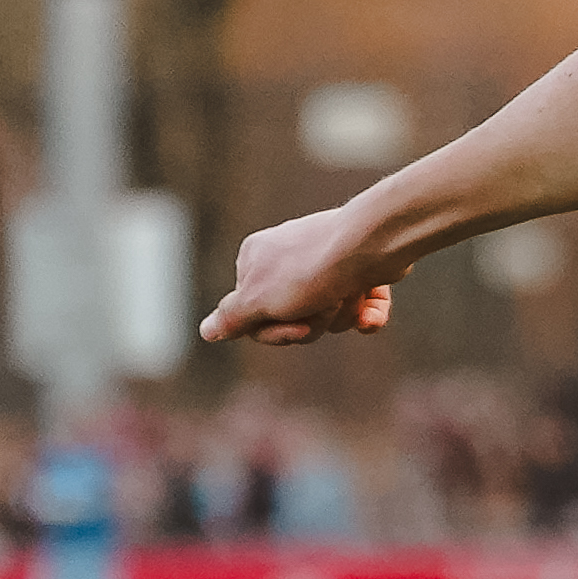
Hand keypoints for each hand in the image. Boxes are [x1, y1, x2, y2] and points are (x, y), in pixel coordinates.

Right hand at [202, 204, 397, 347]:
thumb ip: (232, 317)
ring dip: (341, 314)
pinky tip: (370, 315)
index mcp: (255, 260)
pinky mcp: (359, 270)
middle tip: (324, 303)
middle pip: (294, 319)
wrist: (371, 245)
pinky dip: (368, 314)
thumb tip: (206, 331)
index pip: (255, 318)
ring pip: (329, 317)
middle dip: (314, 322)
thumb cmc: (310, 271)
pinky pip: (361, 310)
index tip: (297, 327)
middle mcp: (288, 259)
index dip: (278, 332)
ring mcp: (326, 265)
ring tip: (348, 292)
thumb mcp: (259, 300)